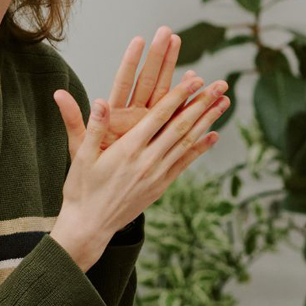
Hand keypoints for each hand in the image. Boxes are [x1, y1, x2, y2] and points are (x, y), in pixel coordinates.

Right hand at [49, 74, 229, 267]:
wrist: (90, 226)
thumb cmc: (81, 189)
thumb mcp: (82, 156)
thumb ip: (93, 127)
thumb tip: (101, 101)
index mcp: (128, 150)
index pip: (159, 116)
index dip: (179, 96)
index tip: (195, 79)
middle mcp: (147, 161)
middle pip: (181, 126)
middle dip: (202, 104)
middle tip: (220, 86)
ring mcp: (157, 175)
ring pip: (187, 142)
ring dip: (207, 121)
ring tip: (224, 104)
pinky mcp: (161, 186)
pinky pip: (185, 163)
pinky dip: (200, 148)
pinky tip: (213, 135)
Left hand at [53, 28, 190, 154]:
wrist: (105, 190)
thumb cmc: (90, 167)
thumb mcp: (79, 144)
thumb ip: (74, 119)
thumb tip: (58, 94)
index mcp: (116, 114)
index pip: (124, 82)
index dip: (131, 62)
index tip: (139, 40)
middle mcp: (134, 114)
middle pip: (149, 80)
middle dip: (159, 56)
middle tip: (168, 32)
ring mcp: (149, 122)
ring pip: (166, 92)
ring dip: (177, 72)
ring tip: (189, 53)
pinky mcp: (160, 133)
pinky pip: (177, 115)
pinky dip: (188, 101)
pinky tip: (200, 86)